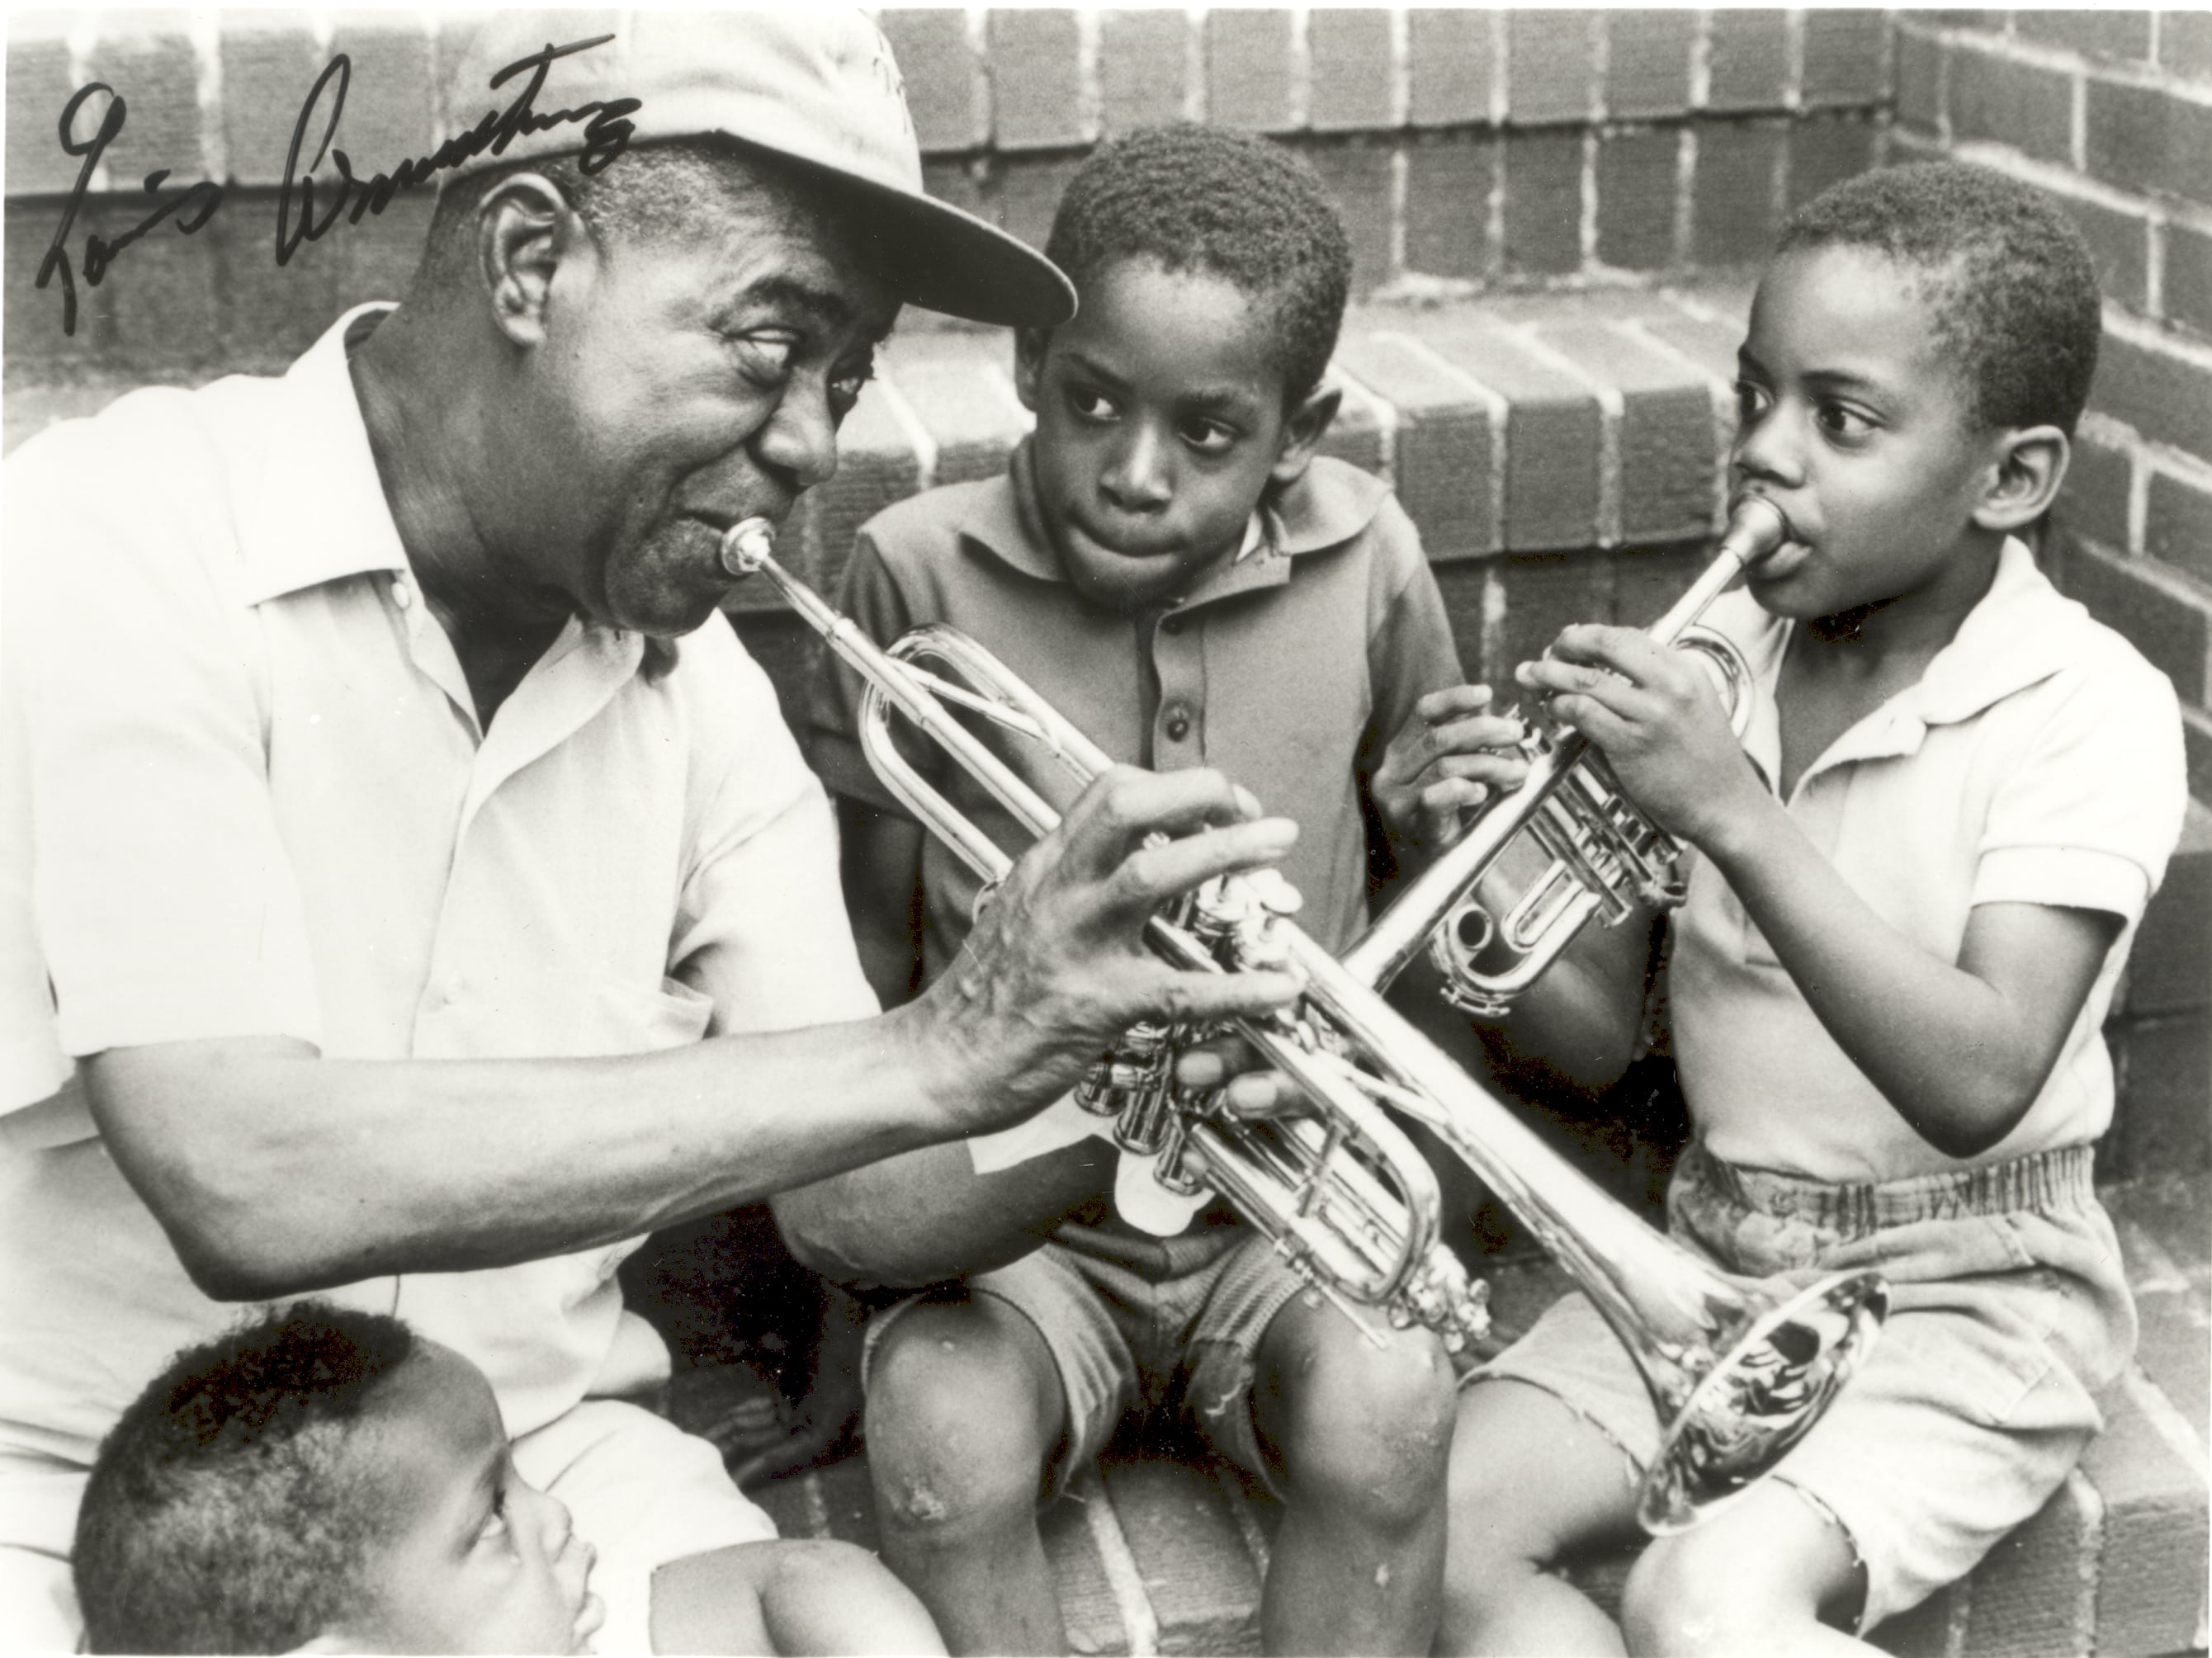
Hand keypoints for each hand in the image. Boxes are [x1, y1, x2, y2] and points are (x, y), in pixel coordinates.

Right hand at [915, 765, 1305, 1135]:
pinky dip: (1238, 988)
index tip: (1218, 806)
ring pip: (1153, 874)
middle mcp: (1059, 893)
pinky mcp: (1095, 1005)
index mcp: (1047, 868)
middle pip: (1129, 807)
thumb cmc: (984, 998)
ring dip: (1225, 854)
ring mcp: (1075, 945)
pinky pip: (1179, 989)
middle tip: (1257, 818)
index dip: (1175, 787)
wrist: (938, 1062)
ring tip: (1276, 854)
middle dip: (1203, 795)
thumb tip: (1129, 862)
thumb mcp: (1022, 913)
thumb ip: (1074, 883)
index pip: (1111, 792)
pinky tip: (1276, 989)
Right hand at [1372, 684, 1532, 856]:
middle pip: (1440, 738)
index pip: (1423, 712)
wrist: (1427, 874)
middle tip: (1516, 733)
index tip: (1487, 693)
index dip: (1455, 698)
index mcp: (1401, 751)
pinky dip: (1462, 790)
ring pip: (1446, 766)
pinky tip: (1481, 793)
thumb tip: (1498, 719)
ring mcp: (1396, 799)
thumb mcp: (1454, 774)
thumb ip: (1467, 747)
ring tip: (1516, 772)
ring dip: (1490, 765)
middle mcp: (1391, 771)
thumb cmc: (1445, 820)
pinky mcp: (1408, 824)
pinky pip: (1434, 798)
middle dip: (1484, 730)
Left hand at [1514, 625, 1763, 841]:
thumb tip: (1608, 663)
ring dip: (1549, 674)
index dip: (1589, 635)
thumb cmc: (1706, 761)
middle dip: (1565, 644)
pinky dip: (1560, 705)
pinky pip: (1583, 712)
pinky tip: (1552, 709)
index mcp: (1684, 670)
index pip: (1627, 636)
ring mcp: (1651, 714)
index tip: (1568, 641)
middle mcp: (1670, 685)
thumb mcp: (1695, 704)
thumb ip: (1658, 682)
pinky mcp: (1632, 744)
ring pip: (1586, 679)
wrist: (1726, 805)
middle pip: (1604, 644)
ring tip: (1530, 676)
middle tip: (1545, 654)